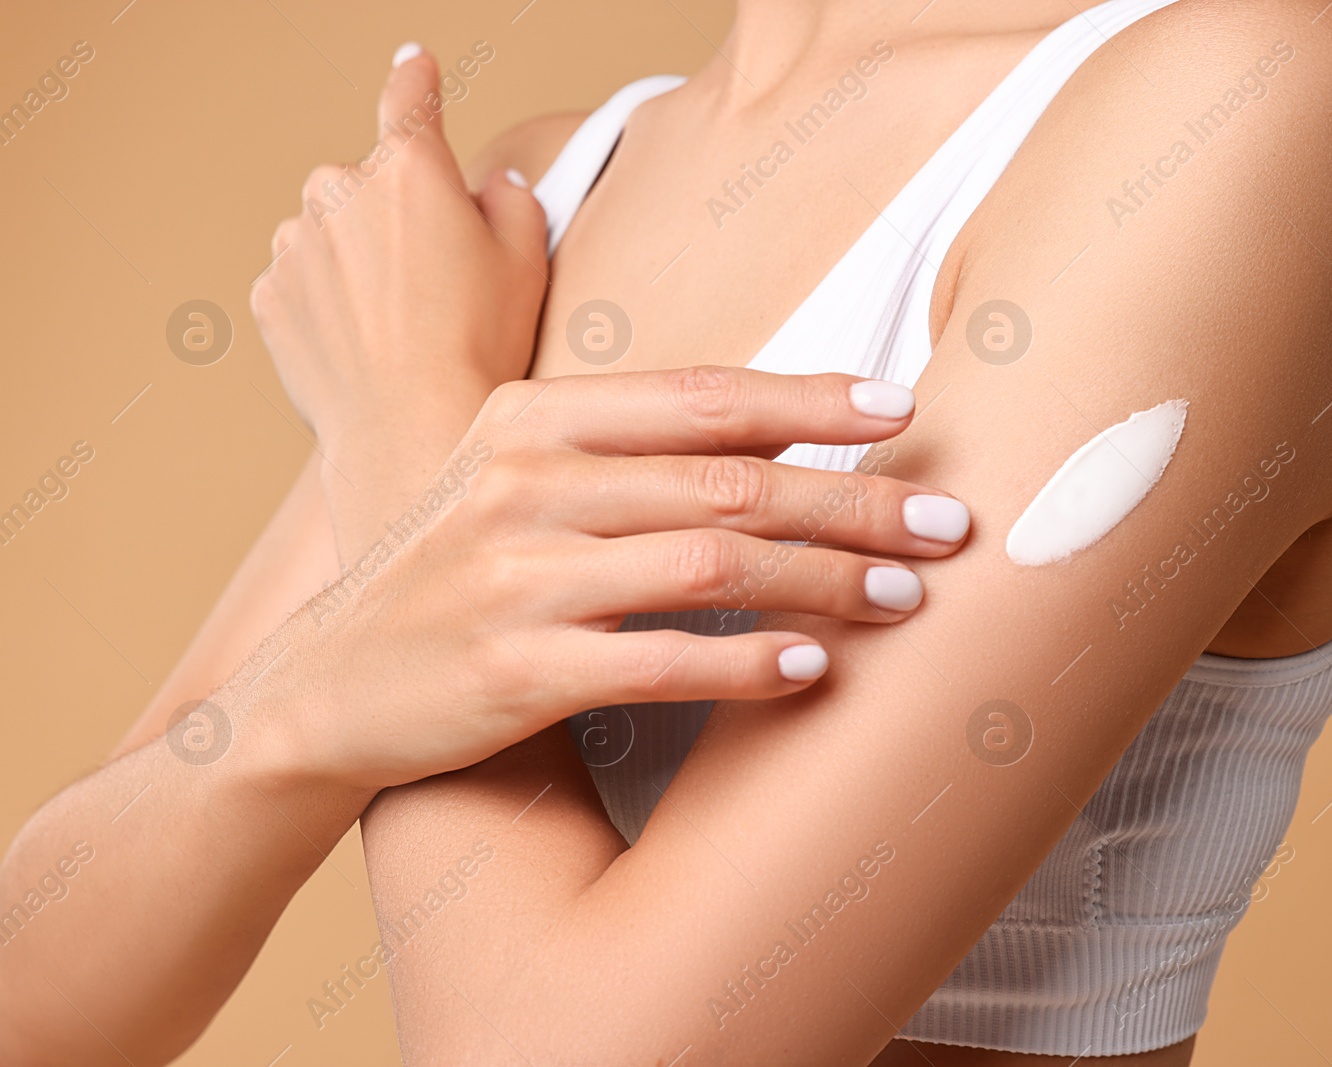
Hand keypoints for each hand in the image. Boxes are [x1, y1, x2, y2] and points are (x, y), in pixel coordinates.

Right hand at [238, 368, 971, 793]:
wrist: (322, 689)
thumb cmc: (444, 576)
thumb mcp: (507, 478)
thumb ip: (618, 448)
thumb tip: (775, 439)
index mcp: (529, 418)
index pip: (701, 396)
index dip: (813, 401)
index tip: (903, 411)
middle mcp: (524, 482)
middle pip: (730, 480)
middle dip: (855, 501)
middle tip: (946, 524)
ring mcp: (516, 576)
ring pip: (713, 563)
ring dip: (827, 579)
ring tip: (908, 596)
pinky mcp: (515, 670)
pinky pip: (663, 659)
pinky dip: (749, 662)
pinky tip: (813, 667)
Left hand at [249, 45, 545, 546]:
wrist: (411, 430)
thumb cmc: (479, 348)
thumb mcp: (529, 263)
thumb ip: (513, 201)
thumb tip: (490, 187)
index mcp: (411, 171)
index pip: (410, 100)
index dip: (416, 80)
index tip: (413, 64)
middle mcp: (340, 191)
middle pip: (369, 184)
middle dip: (395, 218)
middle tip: (438, 284)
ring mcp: (295, 244)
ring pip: (329, 234)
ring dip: (357, 262)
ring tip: (401, 326)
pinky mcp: (269, 296)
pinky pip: (301, 283)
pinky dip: (327, 304)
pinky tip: (367, 346)